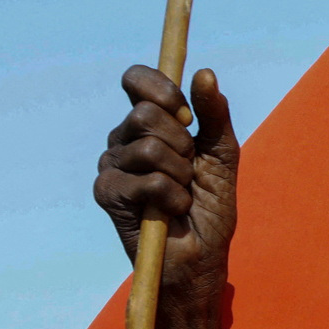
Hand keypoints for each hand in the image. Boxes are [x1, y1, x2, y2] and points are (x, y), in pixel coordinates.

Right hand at [94, 65, 238, 308]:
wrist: (201, 256)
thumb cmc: (210, 206)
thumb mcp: (222, 154)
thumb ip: (214, 114)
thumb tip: (205, 73)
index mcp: (147, 125)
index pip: (136, 80)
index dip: (159, 87)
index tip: (184, 110)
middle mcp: (123, 140)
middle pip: (145, 112)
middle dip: (183, 142)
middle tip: (190, 168)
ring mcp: (111, 165)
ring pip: (149, 147)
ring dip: (181, 174)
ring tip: (182, 193)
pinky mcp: (106, 193)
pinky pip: (148, 181)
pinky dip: (173, 197)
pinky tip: (172, 211)